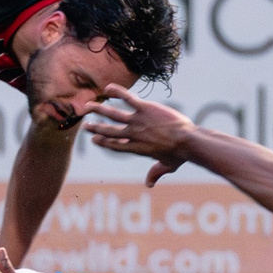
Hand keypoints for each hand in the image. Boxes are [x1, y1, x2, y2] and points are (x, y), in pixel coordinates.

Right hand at [83, 86, 197, 186]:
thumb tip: (150, 184)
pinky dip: (117, 92)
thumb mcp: (167, 166)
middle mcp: (133, 135)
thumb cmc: (180, 154)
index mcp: (136, 148)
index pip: (114, 145)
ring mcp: (137, 121)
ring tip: (87, 107)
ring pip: (112, 114)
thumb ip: (156, 173)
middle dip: (95, 128)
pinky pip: (128, 98)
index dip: (103, 142)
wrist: (187, 142)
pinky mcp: (145, 109)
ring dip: (98, 110)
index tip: (94, 139)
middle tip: (85, 125)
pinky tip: (108, 88)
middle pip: (109, 131)